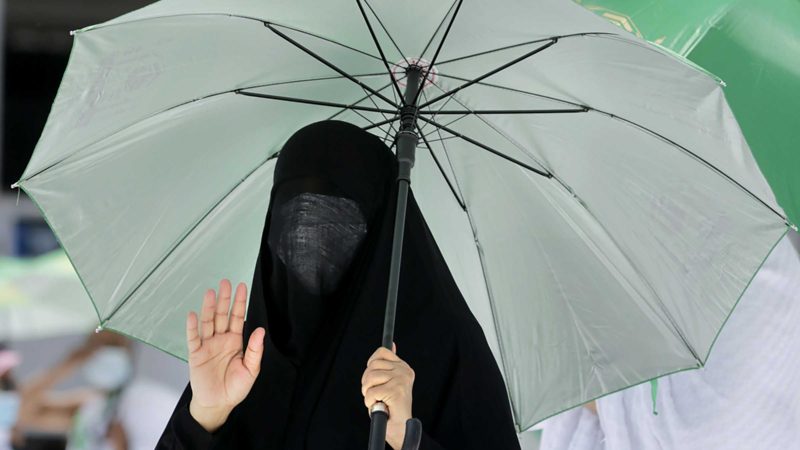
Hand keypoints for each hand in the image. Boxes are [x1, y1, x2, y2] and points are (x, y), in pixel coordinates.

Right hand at [186, 279, 264, 431]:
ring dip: (209, 308)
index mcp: (235, 341)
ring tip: (210, 293)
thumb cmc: (235, 388)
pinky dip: (192, 327)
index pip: (237, 317)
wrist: (218, 404)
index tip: (242, 286)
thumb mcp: (251, 370)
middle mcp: (221, 340)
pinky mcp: (196, 355)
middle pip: (222, 315)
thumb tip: (260, 330)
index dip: (239, 302)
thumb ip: (255, 350)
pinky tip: (193, 315)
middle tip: (225, 282)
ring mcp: (207, 345)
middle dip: (224, 299)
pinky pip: (193, 338)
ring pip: (208, 323)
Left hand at [361, 343, 414, 449]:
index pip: (381, 352)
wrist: (401, 428)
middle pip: (372, 365)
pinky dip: (370, 402)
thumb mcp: (391, 380)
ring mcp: (400, 380)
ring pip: (370, 378)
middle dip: (367, 381)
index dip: (371, 365)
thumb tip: (392, 345)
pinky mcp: (395, 391)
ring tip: (377, 400)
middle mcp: (404, 371)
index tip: (374, 378)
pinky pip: (370, 392)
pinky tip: (379, 406)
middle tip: (374, 393)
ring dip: (368, 393)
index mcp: (404, 367)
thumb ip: (390, 363)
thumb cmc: (393, 407)